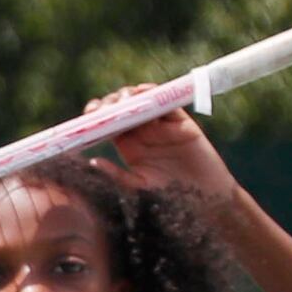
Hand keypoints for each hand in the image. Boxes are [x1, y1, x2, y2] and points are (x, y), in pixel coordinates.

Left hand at [81, 84, 237, 203]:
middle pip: (124, 109)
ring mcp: (163, 126)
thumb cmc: (168, 197)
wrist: (203, 199)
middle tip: (103, 106)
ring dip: (130, 95)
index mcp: (129, 146)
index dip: (98, 116)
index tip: (88, 114)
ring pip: (144, 102)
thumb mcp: (137, 187)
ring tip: (120, 99)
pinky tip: (143, 92)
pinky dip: (156, 94)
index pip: (110, 124)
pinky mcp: (182, 123)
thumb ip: (116, 175)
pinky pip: (168, 104)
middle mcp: (144, 133)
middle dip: (111, 103)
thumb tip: (93, 162)